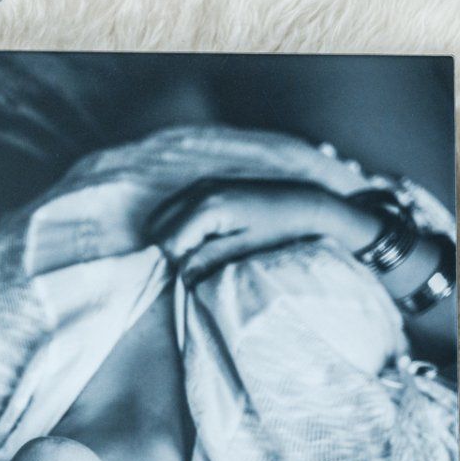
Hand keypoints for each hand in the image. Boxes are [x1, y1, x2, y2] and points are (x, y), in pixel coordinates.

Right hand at [149, 181, 362, 279]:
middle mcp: (198, 191)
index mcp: (208, 207)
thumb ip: (208, 258)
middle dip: (165, 250)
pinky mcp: (203, 185)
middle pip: (157, 227)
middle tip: (187, 266)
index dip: (173, 263)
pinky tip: (194, 239)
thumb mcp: (244, 249)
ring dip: (167, 237)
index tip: (188, 275)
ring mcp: (199, 185)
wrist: (301, 201)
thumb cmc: (277, 228)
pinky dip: (173, 225)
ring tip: (191, 253)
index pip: (168, 241)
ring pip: (160, 216)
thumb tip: (180, 275)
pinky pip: (172, 207)